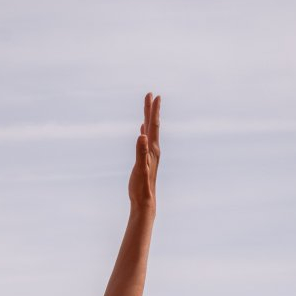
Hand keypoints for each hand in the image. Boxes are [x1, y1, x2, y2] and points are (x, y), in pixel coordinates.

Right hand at [128, 91, 160, 208]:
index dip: (153, 111)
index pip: (154, 126)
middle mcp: (153, 150)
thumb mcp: (140, 168)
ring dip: (148, 119)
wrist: (145, 200)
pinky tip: (143, 131)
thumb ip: (141, 152)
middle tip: (151, 95)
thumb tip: (141, 135)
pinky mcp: (146, 160)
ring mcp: (150, 154)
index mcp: (152, 149)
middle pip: (153, 126)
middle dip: (151, 110)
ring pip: (149, 132)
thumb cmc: (142, 186)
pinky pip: (146, 141)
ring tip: (147, 108)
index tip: (155, 96)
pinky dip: (145, 133)